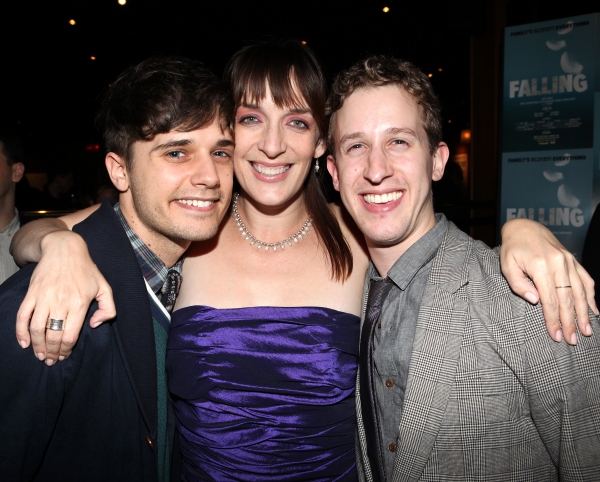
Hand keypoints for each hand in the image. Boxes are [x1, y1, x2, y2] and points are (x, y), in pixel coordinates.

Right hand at [15, 230, 115, 364]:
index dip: (66, 350)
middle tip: (51, 360)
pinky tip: (24, 343)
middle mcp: (61, 301)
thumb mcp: (105, 287)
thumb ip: (108, 309)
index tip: (64, 356)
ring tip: (40, 355)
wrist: (65, 249)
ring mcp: (44, 297)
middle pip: (53, 336)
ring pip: (37, 329)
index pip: (70, 335)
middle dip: (52, 352)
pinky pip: (22, 317)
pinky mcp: (31, 294)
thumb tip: (94, 325)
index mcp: (80, 302)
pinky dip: (21, 332)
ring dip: (37, 346)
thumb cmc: (87, 270)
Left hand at [500, 219, 596, 344]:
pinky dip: (591, 296)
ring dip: (583, 313)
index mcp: (540, 266)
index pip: (549, 299)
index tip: (555, 335)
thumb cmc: (513, 248)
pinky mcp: (573, 260)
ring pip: (580, 291)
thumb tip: (536, 301)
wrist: (524, 227)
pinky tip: (594, 311)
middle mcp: (558, 264)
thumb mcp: (507, 265)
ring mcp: (569, 261)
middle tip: (572, 340)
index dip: (553, 319)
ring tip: (586, 331)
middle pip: (567, 298)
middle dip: (570, 322)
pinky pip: (586, 279)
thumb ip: (519, 284)